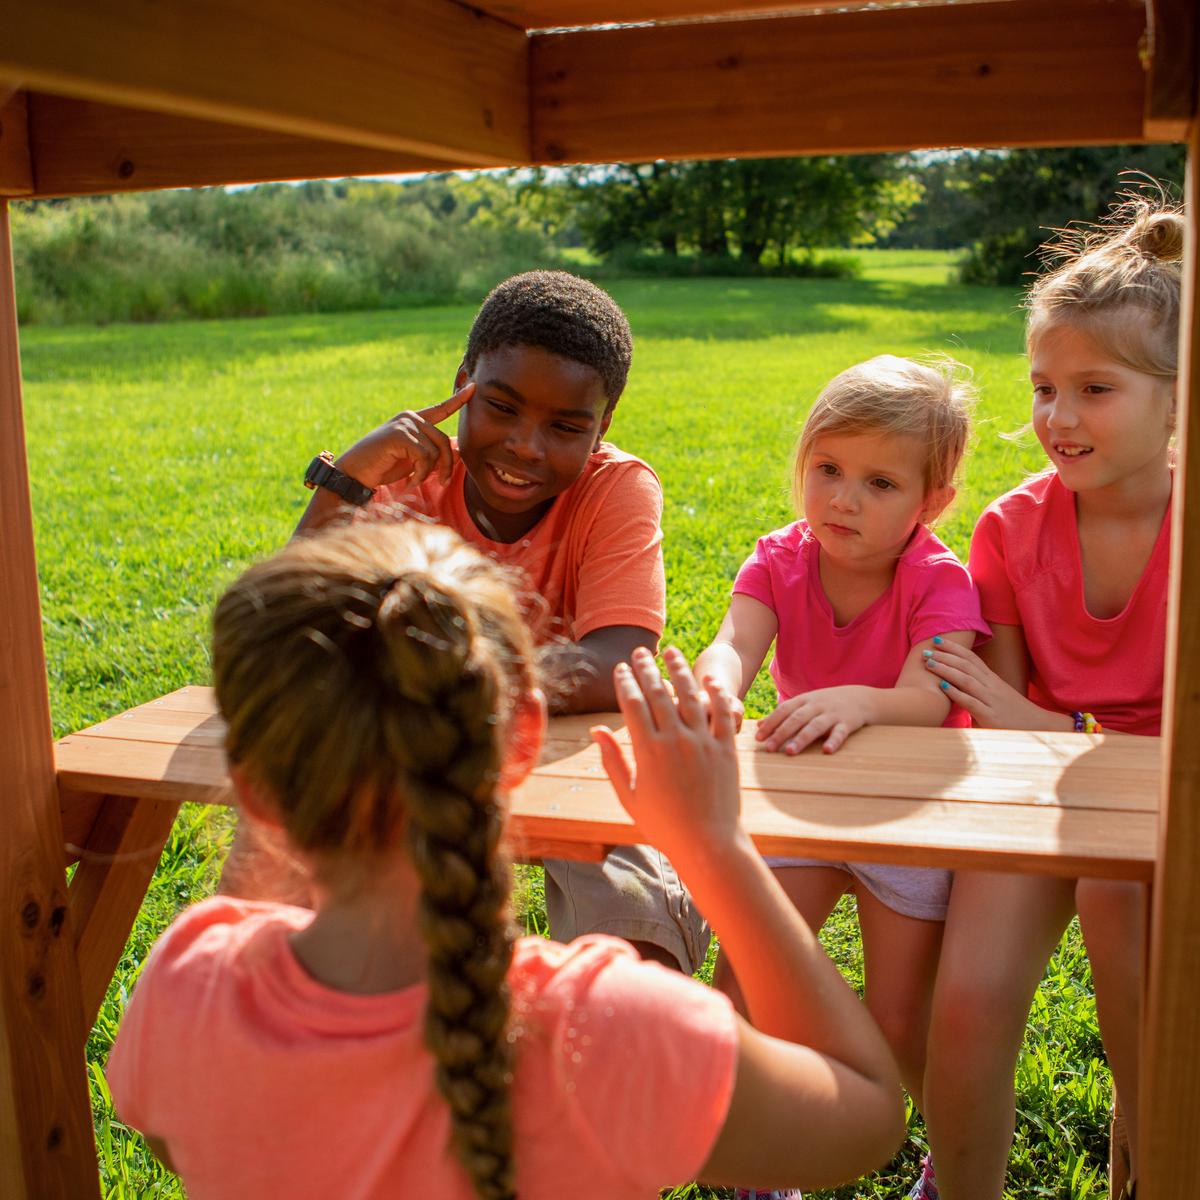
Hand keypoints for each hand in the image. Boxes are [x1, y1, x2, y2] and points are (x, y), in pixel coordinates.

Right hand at [336, 382, 473, 490]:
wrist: (354, 473)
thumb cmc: (382, 467)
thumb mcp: (412, 459)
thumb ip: (432, 452)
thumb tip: (458, 452)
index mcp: (413, 420)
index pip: (440, 409)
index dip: (457, 400)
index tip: (473, 387)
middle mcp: (409, 417)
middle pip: (443, 440)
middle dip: (447, 465)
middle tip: (441, 482)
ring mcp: (404, 424)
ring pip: (435, 451)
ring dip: (429, 472)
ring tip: (416, 482)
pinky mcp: (399, 434)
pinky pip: (424, 457)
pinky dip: (420, 474)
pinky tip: (410, 482)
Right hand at [591, 646, 741, 862]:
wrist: (708, 844)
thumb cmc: (664, 826)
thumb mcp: (629, 796)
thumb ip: (612, 761)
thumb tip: (596, 730)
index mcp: (648, 751)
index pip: (632, 703)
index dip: (625, 681)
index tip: (620, 668)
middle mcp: (675, 740)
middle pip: (658, 692)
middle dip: (646, 668)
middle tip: (640, 652)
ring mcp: (703, 742)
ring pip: (690, 695)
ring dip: (679, 670)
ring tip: (671, 652)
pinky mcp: (726, 748)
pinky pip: (722, 712)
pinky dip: (716, 693)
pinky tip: (708, 679)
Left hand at [755, 686, 869, 754]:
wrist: (861, 698)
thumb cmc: (826, 703)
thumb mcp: (805, 704)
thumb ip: (783, 715)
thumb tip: (758, 726)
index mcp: (804, 700)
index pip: (784, 710)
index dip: (771, 723)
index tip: (758, 738)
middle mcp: (817, 705)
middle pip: (796, 719)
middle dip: (781, 733)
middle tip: (769, 748)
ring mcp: (832, 714)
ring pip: (815, 726)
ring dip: (802, 739)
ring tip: (790, 752)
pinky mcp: (848, 723)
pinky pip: (840, 733)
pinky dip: (833, 741)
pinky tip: (826, 751)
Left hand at [921, 638, 1053, 729]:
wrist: (1038, 726)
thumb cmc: (1012, 713)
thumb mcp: (995, 697)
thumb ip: (978, 690)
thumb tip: (956, 685)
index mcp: (992, 680)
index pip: (971, 658)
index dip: (954, 648)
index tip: (936, 639)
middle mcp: (991, 686)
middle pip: (966, 665)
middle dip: (945, 655)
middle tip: (925, 650)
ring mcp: (991, 700)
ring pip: (966, 680)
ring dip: (946, 670)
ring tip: (929, 663)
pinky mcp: (991, 716)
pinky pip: (971, 702)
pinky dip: (957, 693)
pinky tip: (943, 686)